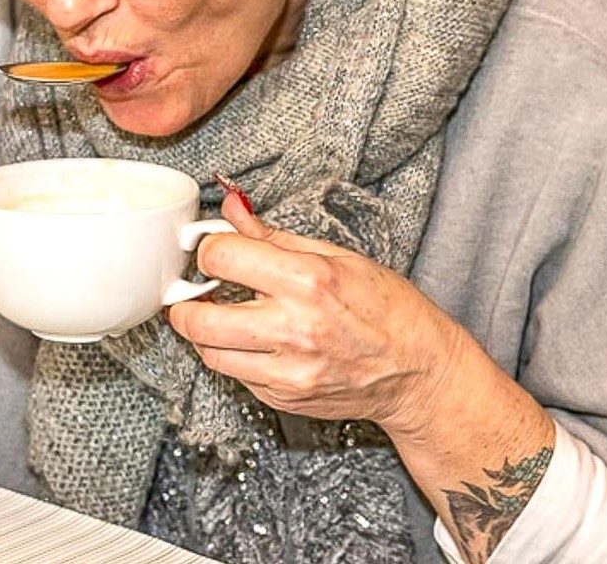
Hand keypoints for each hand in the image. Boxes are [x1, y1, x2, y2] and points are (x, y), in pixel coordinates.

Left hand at [167, 186, 467, 435]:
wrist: (421, 374)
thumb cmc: (389, 311)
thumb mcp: (339, 258)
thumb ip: (274, 236)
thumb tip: (232, 209)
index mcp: (310, 282)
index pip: (221, 257)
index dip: (209, 250)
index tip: (214, 252)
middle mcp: (295, 330)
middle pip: (198, 319)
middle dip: (185, 302)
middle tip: (196, 291)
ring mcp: (289, 372)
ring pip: (209, 353)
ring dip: (204, 332)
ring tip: (222, 316)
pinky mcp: (285, 398)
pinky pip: (236, 375)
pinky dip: (235, 356)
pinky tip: (255, 342)